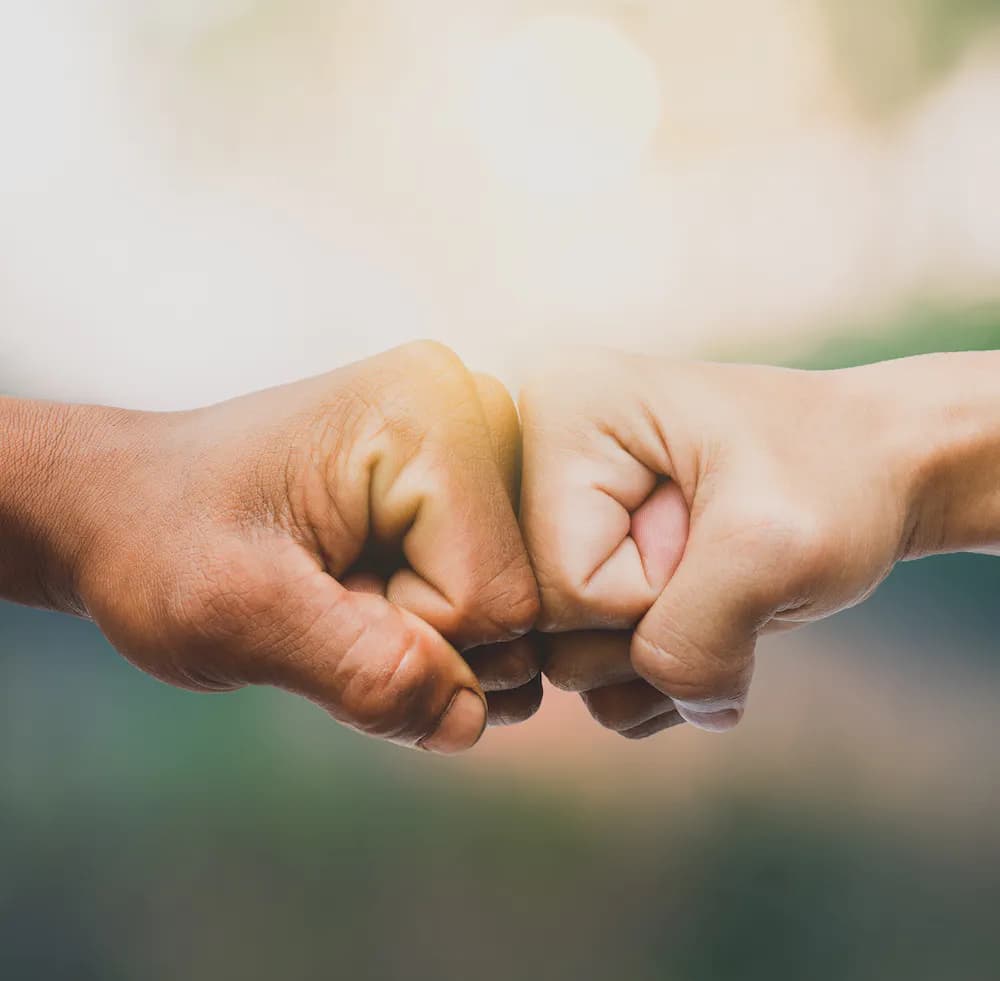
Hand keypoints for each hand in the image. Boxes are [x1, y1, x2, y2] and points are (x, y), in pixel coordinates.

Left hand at [54, 342, 539, 752]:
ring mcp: (475, 447)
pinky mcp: (461, 484)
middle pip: (518, 603)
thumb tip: (473, 720)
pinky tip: (366, 581)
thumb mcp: (238, 616)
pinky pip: (490, 595)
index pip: (495, 600)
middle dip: (421, 640)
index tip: (319, 601)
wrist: (123, 500)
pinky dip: (428, 621)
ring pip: (510, 610)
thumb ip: (362, 674)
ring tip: (341, 586)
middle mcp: (475, 413)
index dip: (405, 639)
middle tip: (327, 595)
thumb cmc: (159, 539)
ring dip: (424, 636)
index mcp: (433, 417)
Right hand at [520, 349, 927, 733]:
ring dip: (664, 658)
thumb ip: (695, 643)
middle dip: (655, 626)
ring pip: (566, 661)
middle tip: (720, 561)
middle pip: (550, 625)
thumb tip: (654, 714)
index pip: (561, 582)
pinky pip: (591, 672)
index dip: (653, 595)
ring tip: (721, 587)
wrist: (873, 472)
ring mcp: (558, 518)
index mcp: (561, 413)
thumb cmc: (833, 478)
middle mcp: (537, 461)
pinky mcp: (584, 563)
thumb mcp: (775, 551)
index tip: (714, 537)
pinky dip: (663, 674)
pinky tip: (710, 616)